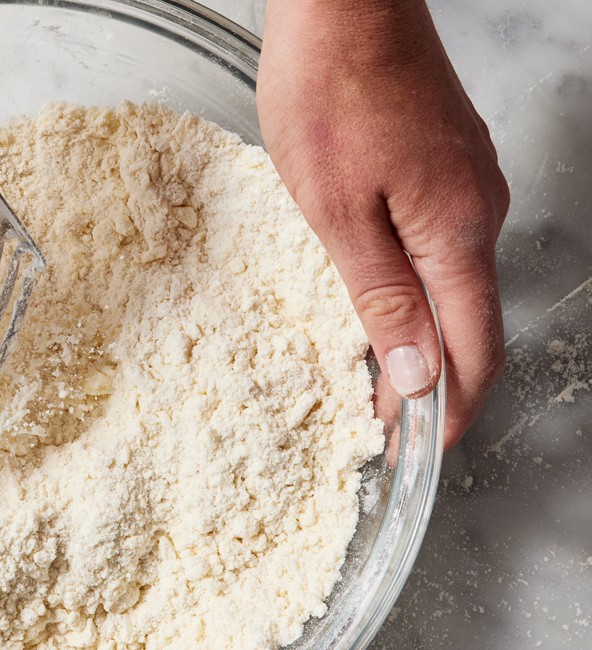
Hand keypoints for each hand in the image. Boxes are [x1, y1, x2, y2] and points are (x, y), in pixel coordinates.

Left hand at [258, 0, 509, 447]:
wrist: (342, 2)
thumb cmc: (327, 92)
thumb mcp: (336, 211)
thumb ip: (381, 296)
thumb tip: (417, 374)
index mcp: (456, 232)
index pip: (472, 350)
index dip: (448, 411)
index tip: (412, 449)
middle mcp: (479, 211)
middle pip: (472, 323)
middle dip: (436, 384)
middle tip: (385, 425)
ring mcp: (468, 183)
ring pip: (457, 286)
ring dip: (425, 339)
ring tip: (376, 379)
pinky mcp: (446, 164)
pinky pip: (443, 247)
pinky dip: (419, 291)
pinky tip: (382, 304)